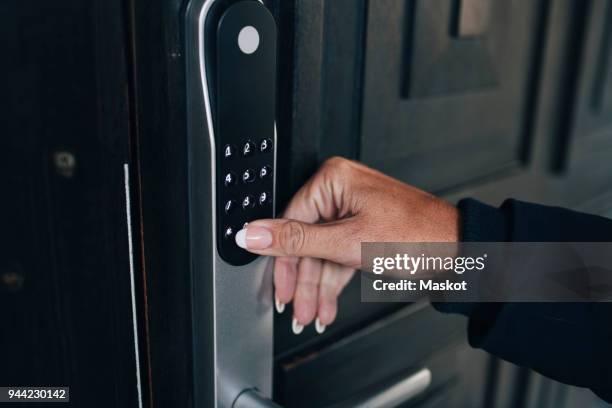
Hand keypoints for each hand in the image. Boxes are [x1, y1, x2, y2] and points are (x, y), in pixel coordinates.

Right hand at [235, 157, 458, 333]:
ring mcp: (353, 212)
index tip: (278, 288)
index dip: (284, 262)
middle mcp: (341, 192)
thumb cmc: (418, 236)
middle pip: (305, 241)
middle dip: (303, 282)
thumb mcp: (348, 242)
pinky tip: (326, 305)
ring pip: (321, 253)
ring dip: (317, 288)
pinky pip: (338, 256)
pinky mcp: (362, 229)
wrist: (461, 252)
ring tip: (311, 315)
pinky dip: (333, 282)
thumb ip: (296, 240)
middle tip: (295, 310)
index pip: (290, 221)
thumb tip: (251, 233)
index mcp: (334, 180)